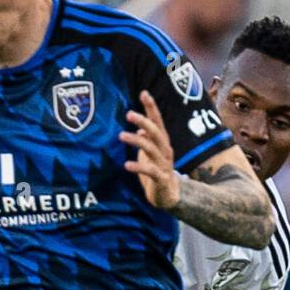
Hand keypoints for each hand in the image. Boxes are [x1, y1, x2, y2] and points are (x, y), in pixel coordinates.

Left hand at [120, 90, 180, 210]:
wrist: (168, 196)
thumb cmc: (156, 172)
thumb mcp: (150, 154)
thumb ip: (147, 140)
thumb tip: (140, 128)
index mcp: (162, 142)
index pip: (158, 121)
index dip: (151, 107)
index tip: (144, 93)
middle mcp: (165, 150)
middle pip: (156, 132)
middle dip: (144, 121)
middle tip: (129, 114)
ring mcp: (164, 164)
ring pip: (151, 148)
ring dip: (136, 140)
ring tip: (121, 136)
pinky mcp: (160, 179)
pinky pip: (150, 170)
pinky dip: (139, 166)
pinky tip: (127, 165)